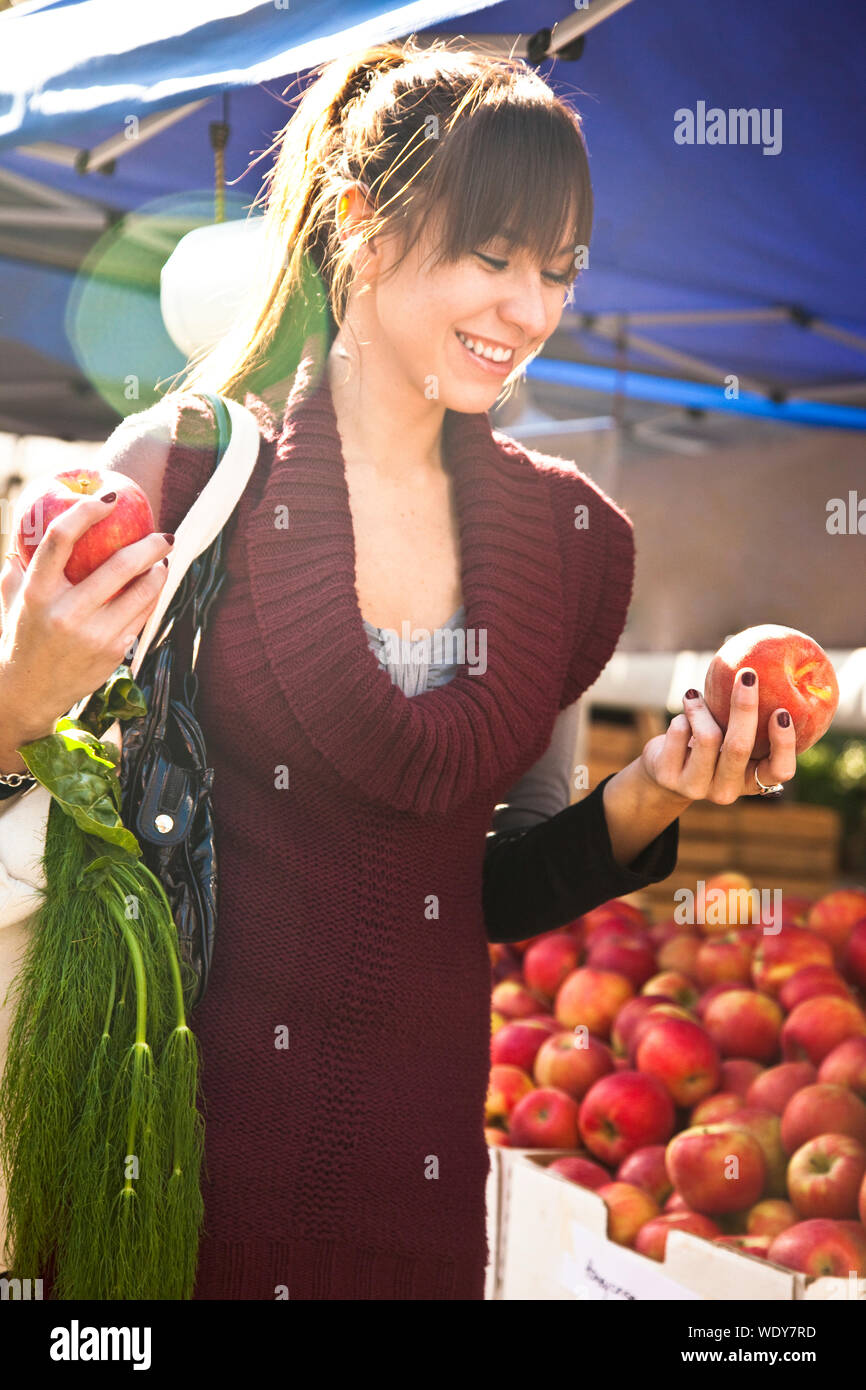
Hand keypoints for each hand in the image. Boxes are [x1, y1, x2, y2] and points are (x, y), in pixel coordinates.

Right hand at [0, 493, 172, 729]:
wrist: (29, 692)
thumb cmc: (22, 636)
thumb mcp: (12, 600)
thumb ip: (19, 567)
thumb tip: (25, 529)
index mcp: (36, 592)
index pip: (60, 539)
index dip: (86, 512)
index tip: (109, 498)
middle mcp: (66, 612)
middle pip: (119, 566)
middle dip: (150, 545)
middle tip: (164, 534)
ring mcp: (93, 634)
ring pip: (142, 593)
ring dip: (159, 572)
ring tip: (162, 561)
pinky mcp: (113, 652)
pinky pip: (142, 616)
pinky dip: (152, 597)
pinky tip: (154, 586)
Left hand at [637, 668, 797, 804]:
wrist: (665, 773)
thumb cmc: (710, 748)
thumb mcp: (732, 741)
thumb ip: (750, 724)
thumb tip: (761, 672)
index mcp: (752, 781)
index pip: (781, 771)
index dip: (784, 743)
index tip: (780, 711)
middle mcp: (727, 791)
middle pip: (739, 746)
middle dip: (745, 706)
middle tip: (747, 675)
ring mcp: (697, 788)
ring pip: (707, 736)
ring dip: (701, 708)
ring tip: (694, 696)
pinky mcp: (669, 778)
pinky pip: (680, 732)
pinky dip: (683, 716)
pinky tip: (682, 717)